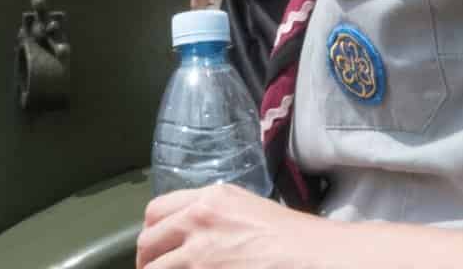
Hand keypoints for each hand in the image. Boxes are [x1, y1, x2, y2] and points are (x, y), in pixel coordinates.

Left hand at [137, 184, 333, 267]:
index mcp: (208, 200)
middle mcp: (198, 221)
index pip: (155, 212)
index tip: (155, 251)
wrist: (315, 257)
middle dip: (148, 262)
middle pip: (147, 243)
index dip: (151, 235)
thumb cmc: (291, 238)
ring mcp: (200, 255)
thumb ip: (211, 214)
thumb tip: (189, 234)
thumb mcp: (245, 208)